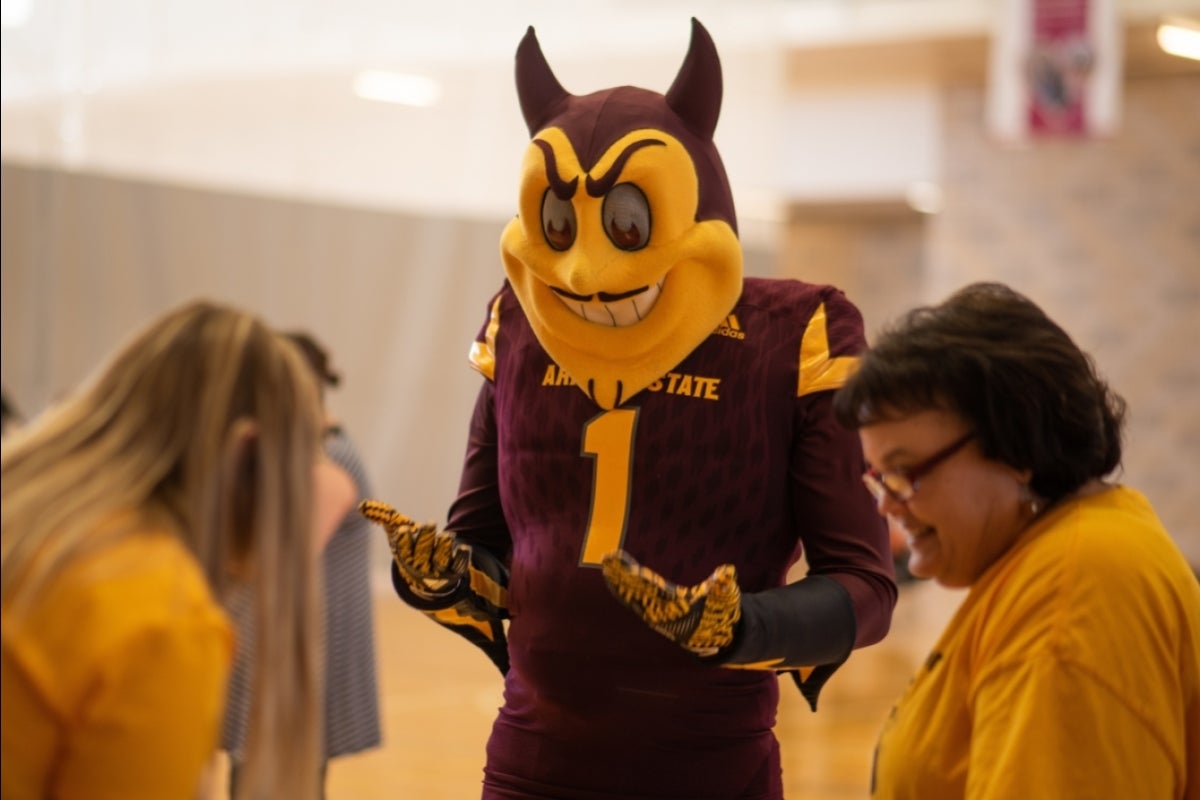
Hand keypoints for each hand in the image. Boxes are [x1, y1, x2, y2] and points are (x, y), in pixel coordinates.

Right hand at [359, 499, 468, 597]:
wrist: (430, 576)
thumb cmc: (411, 549)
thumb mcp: (398, 534)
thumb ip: (385, 518)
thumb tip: (362, 505)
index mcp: (405, 557)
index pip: (402, 549)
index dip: (404, 540)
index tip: (404, 528)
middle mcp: (420, 566)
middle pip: (422, 553)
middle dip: (425, 539)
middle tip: (430, 524)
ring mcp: (437, 570)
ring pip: (440, 559)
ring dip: (443, 547)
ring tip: (447, 536)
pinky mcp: (454, 570)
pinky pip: (458, 565)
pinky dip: (461, 557)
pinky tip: (464, 548)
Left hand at [600, 550, 741, 656]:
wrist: (715, 637)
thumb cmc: (720, 614)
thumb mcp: (726, 598)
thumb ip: (723, 584)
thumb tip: (726, 572)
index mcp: (676, 606)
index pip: (652, 589)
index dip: (638, 578)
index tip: (628, 566)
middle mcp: (661, 612)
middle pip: (637, 592)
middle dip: (622, 577)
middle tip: (607, 560)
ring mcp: (655, 613)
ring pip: (632, 595)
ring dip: (618, 581)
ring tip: (606, 564)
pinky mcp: (653, 611)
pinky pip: (633, 598)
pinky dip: (622, 588)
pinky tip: (611, 576)